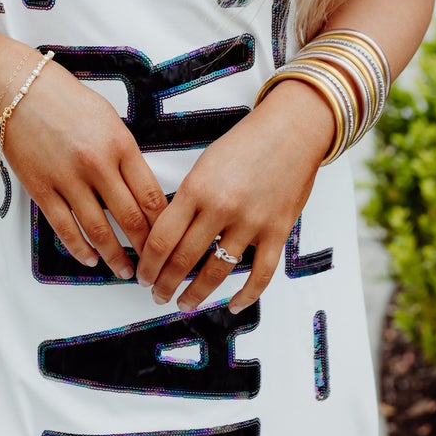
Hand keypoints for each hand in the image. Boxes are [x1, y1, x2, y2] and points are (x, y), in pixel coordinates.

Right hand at [0, 55, 166, 279]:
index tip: (169, 240)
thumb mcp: (111, 121)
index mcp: (120, 145)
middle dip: (145, 248)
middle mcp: (97, 164)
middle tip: (153, 265)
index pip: (151, 196)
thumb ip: (128, 156)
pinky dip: (79, 248)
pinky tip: (90, 258)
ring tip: (124, 272)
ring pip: (98, 230)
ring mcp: (67, 179)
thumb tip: (145, 193)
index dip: (163, 225)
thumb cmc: (68, 102)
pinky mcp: (41, 188)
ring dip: (114, 256)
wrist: (20, 90)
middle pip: (130, 218)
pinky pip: (64, 227)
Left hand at [134, 79, 335, 313]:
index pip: (162, 238)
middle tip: (157, 295)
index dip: (148, 264)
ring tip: (184, 304)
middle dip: (164, 283)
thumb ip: (188, 199)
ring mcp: (251, 222)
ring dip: (196, 294)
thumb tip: (168, 236)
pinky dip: (246, 295)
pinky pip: (260, 274)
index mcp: (196, 188)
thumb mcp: (204, 164)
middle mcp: (221, 207)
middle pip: (183, 259)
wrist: (292, 130)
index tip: (143, 275)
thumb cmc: (245, 143)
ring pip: (216, 272)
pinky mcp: (277, 231)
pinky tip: (233, 305)